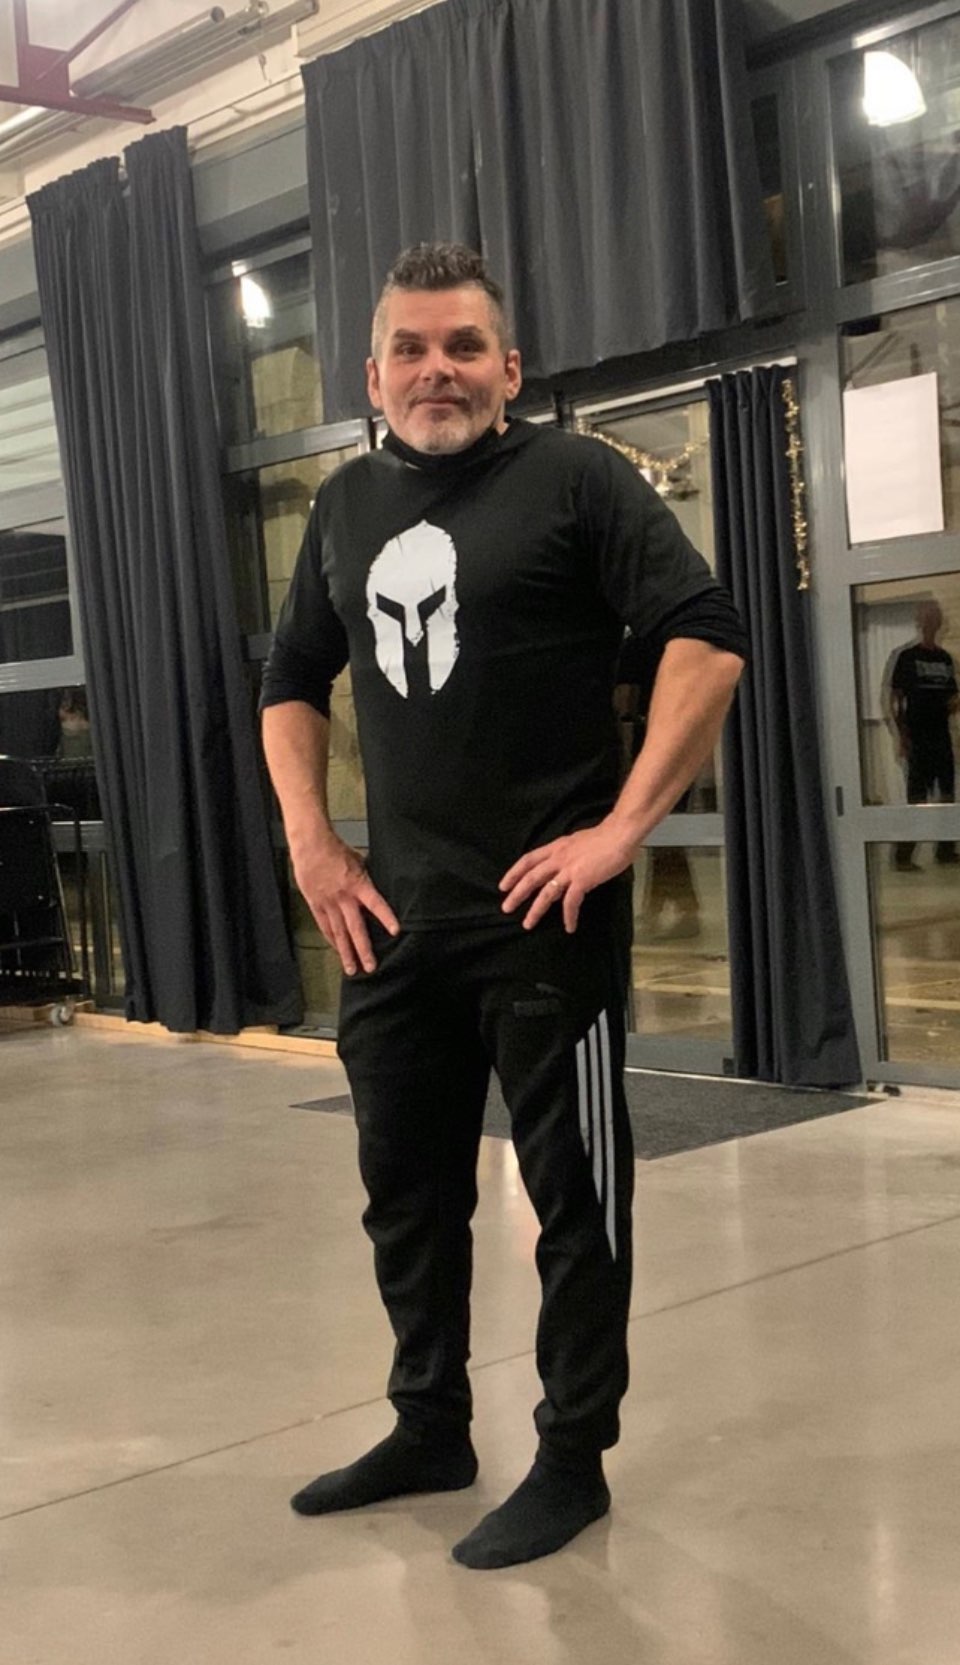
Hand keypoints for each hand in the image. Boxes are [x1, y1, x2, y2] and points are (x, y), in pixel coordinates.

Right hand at [289, 829, 399, 974]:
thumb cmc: (336, 850)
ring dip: (346, 952)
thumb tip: (376, 887)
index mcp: (358, 884)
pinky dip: (331, 940)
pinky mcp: (316, 904)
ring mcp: (328, 903)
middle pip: (355, 928)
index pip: (375, 903)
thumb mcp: (359, 861)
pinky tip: (337, 950)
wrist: (310, 845)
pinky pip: (324, 926)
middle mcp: (343, 898)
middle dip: (363, 950)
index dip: (385, 917)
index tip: (395, 930)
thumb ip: (366, 878)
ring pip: (338, 933)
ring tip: (351, 969)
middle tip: (370, 967)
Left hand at [499, 819, 638, 931]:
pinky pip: (571, 901)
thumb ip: (566, 856)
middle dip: (517, 894)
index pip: (528, 860)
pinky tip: (569, 926)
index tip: (503, 885)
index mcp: (556, 847)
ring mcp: (569, 869)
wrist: (620, 834)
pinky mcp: (582, 879)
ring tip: (528, 924)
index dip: (514, 873)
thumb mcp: (576, 843)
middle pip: (531, 877)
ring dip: (536, 910)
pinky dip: (569, 915)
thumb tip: (562, 872)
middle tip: (506, 908)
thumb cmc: (604, 837)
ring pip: (546, 893)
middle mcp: (558, 858)